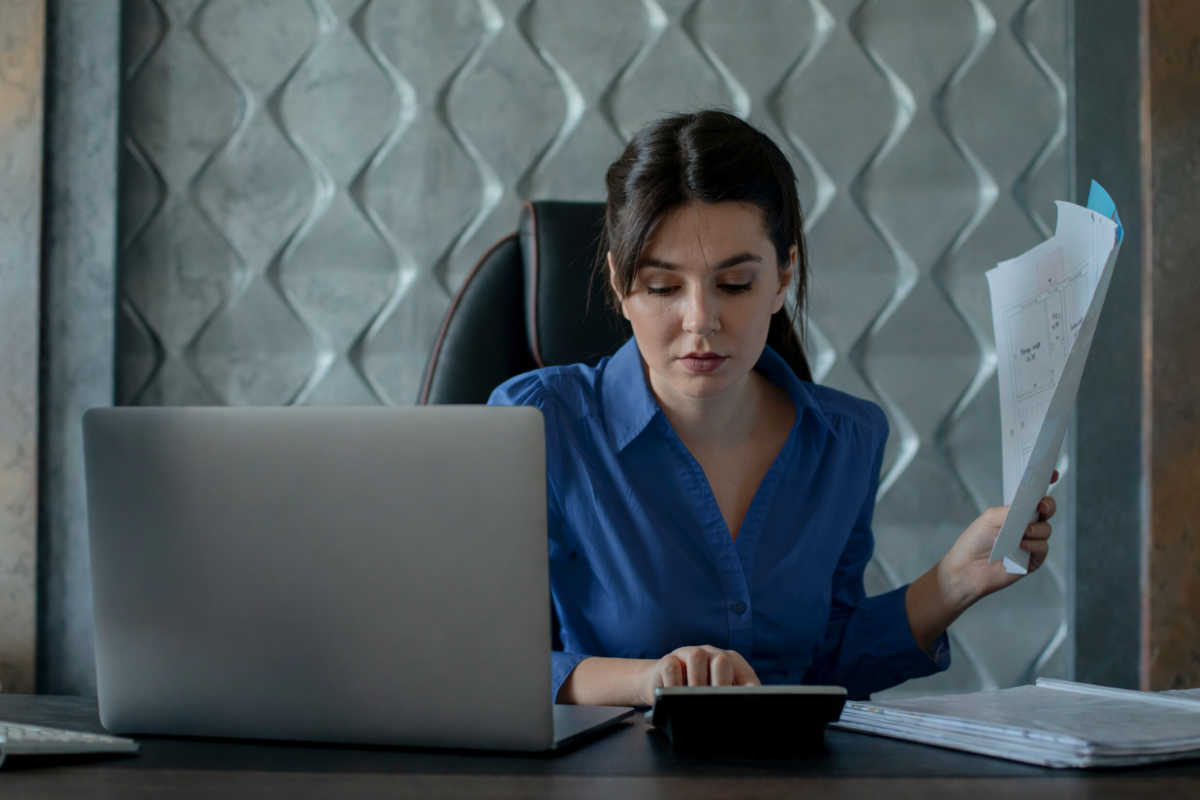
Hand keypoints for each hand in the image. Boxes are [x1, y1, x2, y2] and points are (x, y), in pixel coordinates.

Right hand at [640, 645, 759, 705]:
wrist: (662, 679)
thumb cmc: (695, 690)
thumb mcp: (714, 695)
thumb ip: (728, 702)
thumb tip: (743, 720)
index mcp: (729, 662)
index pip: (745, 674)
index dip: (749, 690)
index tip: (750, 707)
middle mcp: (710, 654)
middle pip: (721, 660)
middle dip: (722, 683)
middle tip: (719, 703)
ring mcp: (688, 654)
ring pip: (696, 656)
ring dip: (697, 680)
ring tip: (694, 700)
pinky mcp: (667, 659)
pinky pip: (671, 665)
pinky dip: (673, 682)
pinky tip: (674, 696)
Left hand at [905, 471, 1057, 650]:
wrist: (967, 569)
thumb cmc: (974, 542)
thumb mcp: (990, 518)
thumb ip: (1011, 510)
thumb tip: (1031, 505)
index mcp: (1015, 512)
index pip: (1033, 496)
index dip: (1045, 484)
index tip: (1052, 473)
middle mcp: (1026, 525)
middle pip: (1047, 510)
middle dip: (1048, 505)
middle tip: (1041, 507)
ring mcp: (1031, 542)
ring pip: (1047, 529)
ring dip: (1036, 529)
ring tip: (1022, 533)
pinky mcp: (1033, 560)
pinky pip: (1043, 548)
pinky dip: (1034, 545)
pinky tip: (1021, 546)